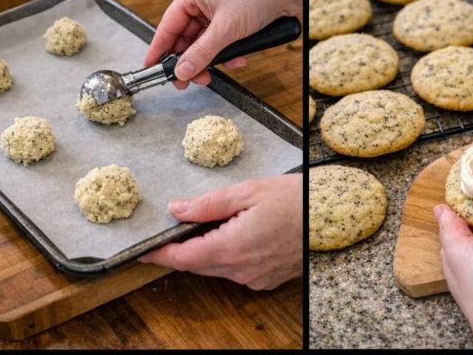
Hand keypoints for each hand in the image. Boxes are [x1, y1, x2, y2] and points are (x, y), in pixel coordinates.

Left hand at [139, 175, 301, 289]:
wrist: (329, 215)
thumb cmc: (294, 199)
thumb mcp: (247, 191)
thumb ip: (208, 204)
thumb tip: (177, 209)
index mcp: (231, 247)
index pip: (183, 257)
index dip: (160, 255)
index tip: (143, 252)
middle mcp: (240, 270)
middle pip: (198, 264)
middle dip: (184, 248)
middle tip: (179, 225)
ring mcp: (254, 279)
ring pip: (217, 268)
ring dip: (208, 250)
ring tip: (218, 222)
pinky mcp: (265, 280)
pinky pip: (236, 271)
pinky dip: (229, 255)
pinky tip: (239, 233)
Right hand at [143, 0, 301, 86]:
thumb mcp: (225, 29)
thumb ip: (201, 53)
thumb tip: (182, 71)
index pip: (167, 27)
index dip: (159, 51)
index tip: (152, 69)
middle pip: (186, 38)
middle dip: (191, 61)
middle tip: (190, 81)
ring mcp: (216, 8)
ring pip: (204, 42)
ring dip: (212, 59)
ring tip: (216, 72)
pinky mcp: (231, 17)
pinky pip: (220, 40)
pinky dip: (226, 52)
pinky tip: (237, 58)